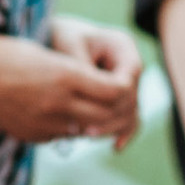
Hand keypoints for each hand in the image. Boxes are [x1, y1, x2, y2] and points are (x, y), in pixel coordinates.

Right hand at [0, 34, 136, 145]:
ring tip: (95, 107)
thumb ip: (75, 72)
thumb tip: (102, 86)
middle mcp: (59, 103)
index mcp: (65, 75)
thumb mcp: (45, 53)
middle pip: (107, 115)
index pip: (116, 90)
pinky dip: (70, 126)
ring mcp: (46, 123)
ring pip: (88, 129)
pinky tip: (63, 112)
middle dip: (118, 109)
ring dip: (96, 121)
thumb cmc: (1, 53)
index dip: (125, 86)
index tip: (122, 79)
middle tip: (119, 99)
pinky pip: (63, 135)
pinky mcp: (33, 136)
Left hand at [48, 15, 145, 148]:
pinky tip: (115, 147)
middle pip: (132, 97)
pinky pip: (126, 116)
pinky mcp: (117, 96)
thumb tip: (85, 105)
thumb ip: (80, 73)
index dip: (115, 96)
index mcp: (122, 46)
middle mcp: (128, 64)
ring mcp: (125, 81)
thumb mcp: (67, 48)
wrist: (53, 36)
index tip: (91, 109)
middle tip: (88, 131)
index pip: (129, 77)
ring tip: (89, 136)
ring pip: (130, 110)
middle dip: (113, 116)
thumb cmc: (58, 36)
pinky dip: (121, 131)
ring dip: (114, 126)